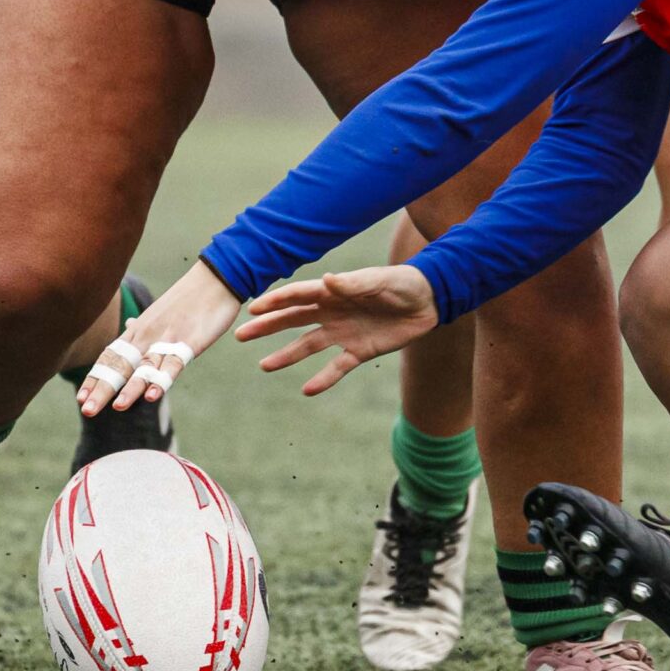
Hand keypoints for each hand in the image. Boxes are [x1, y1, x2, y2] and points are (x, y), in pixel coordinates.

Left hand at [76, 263, 242, 415]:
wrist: (215, 278)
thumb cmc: (188, 298)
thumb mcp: (159, 313)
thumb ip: (142, 325)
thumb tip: (127, 326)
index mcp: (139, 331)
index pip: (110, 358)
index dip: (95, 378)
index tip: (80, 398)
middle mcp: (147, 336)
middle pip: (121, 365)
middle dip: (103, 388)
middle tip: (86, 410)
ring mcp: (167, 339)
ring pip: (145, 367)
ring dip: (131, 388)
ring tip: (118, 407)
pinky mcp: (189, 342)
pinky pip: (173, 363)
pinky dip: (163, 379)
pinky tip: (153, 395)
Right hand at [237, 264, 439, 396]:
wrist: (428, 301)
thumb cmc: (402, 283)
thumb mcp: (378, 281)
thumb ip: (352, 284)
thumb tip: (326, 280)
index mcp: (333, 291)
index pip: (297, 296)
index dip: (275, 302)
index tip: (252, 309)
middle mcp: (332, 312)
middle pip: (293, 320)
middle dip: (268, 327)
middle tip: (241, 335)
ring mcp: (343, 333)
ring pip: (308, 346)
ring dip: (287, 356)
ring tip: (264, 366)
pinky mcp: (359, 351)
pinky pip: (337, 367)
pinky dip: (323, 379)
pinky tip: (307, 390)